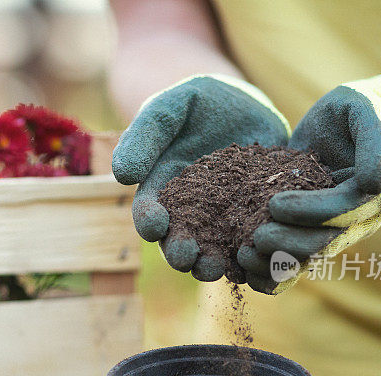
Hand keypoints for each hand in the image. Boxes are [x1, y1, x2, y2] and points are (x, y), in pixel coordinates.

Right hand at [112, 74, 289, 280]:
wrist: (243, 105)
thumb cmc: (196, 104)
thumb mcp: (167, 110)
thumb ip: (143, 137)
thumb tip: (122, 175)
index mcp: (161, 193)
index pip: (149, 213)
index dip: (149, 221)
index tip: (155, 224)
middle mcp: (189, 215)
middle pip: (179, 242)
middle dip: (181, 253)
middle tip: (187, 257)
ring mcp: (222, 221)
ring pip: (215, 252)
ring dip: (214, 264)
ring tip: (218, 267)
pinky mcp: (254, 220)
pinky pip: (253, 246)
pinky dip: (255, 259)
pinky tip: (259, 262)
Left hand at [237, 73, 380, 293]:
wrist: (348, 124)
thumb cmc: (357, 110)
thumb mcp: (366, 110)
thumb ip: (375, 141)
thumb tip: (372, 183)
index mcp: (378, 192)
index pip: (344, 210)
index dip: (310, 211)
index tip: (273, 204)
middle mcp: (361, 219)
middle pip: (325, 243)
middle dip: (287, 244)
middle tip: (253, 238)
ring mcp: (338, 232)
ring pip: (310, 261)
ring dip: (276, 265)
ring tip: (242, 255)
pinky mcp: (314, 234)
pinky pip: (296, 264)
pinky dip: (271, 275)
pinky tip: (244, 271)